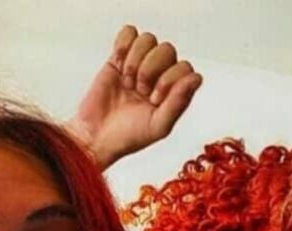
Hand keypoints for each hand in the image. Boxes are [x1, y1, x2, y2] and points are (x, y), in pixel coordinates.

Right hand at [65, 25, 201, 168]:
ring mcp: (140, 64)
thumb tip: (196, 78)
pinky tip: (118, 65)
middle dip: (150, 70)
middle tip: (139, 90)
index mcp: (174, 91)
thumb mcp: (158, 126)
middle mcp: (160, 75)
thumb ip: (179, 102)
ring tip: (127, 82)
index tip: (154, 99)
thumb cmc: (128, 137)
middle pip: (167, 50)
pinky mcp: (119, 57)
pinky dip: (123, 46)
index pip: (184, 68)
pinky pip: (129, 33)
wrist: (95, 136)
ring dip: (135, 60)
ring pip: (149, 40)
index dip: (169, 80)